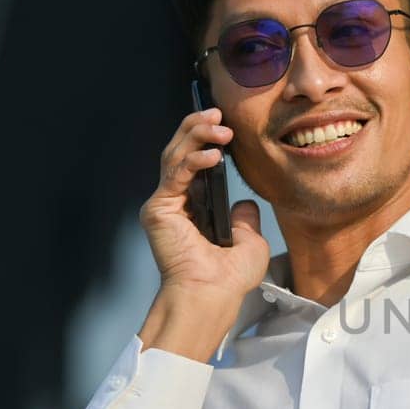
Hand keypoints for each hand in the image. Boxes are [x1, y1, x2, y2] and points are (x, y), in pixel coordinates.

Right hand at [135, 108, 270, 360]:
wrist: (212, 295)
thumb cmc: (229, 278)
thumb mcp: (250, 241)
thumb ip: (245, 218)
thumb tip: (245, 203)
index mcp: (195, 207)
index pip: (195, 162)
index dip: (206, 138)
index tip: (225, 123)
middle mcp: (177, 202)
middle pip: (180, 152)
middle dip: (197, 128)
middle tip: (217, 112)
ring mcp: (165, 205)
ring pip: (174, 157)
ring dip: (196, 136)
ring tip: (219, 127)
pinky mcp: (159, 210)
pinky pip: (174, 175)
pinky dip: (193, 160)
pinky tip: (214, 154)